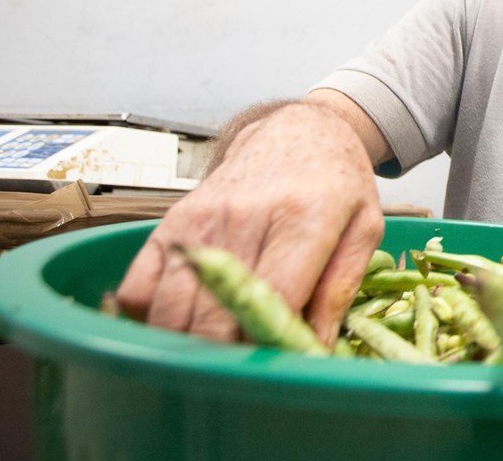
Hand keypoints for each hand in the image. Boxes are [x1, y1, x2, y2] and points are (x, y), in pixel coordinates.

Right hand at [116, 103, 383, 345]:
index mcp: (304, 216)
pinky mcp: (172, 221)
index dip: (273, 346)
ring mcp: (201, 219)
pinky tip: (177, 330)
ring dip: (187, 347)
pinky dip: (147, 320)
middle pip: (216, 315)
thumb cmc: (337, 184)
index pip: (274, 298)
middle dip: (228, 357)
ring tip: (218, 356)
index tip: (281, 367)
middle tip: (249, 369)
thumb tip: (316, 347)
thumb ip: (342, 286)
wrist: (297, 132)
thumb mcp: (364, 227)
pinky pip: (138, 287)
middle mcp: (245, 216)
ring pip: (171, 309)